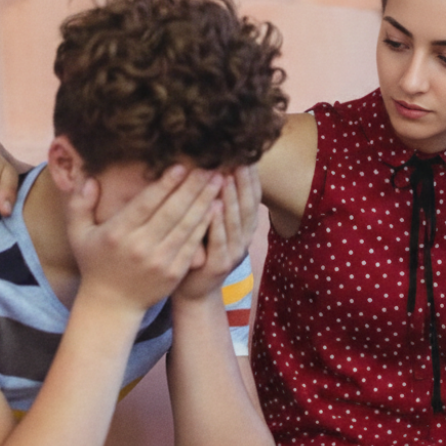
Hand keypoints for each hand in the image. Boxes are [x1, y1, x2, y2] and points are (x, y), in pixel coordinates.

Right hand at [68, 166, 223, 314]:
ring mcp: (160, 261)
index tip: (182, 166)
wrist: (112, 305)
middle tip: (210, 166)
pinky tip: (216, 207)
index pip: (146, 204)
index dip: (165, 184)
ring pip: (186, 226)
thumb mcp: (78, 235)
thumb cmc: (95, 264)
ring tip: (218, 181)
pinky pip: (193, 244)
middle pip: (172, 211)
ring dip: (205, 201)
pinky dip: (205, 224)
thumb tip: (89, 179)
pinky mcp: (174, 272)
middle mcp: (140, 247)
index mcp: (118, 234)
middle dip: (193, 187)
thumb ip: (79, 204)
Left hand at [174, 166, 260, 302]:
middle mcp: (243, 238)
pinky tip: (213, 206)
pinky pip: (219, 242)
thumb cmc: (198, 251)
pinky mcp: (219, 266)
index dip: (251, 176)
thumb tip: (215, 165)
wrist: (193, 292)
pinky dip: (217, 224)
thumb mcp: (210, 223)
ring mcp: (233, 253)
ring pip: (235, 222)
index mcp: (243, 227)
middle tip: (240, 158)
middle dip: (244, 181)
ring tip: (227, 176)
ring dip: (232, 198)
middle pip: (247, 206)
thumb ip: (215, 200)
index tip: (246, 153)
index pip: (252, 196)